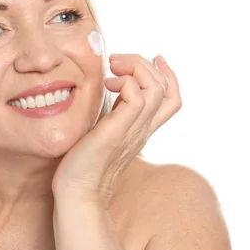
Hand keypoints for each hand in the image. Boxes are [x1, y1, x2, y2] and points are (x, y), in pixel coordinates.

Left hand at [52, 54, 181, 204]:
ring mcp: (133, 130)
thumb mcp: (103, 129)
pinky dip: (125, 82)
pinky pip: (136, 98)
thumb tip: (109, 88)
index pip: (171, 98)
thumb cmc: (83, 162)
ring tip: (113, 68)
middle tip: (118, 59)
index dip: (168, 74)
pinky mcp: (117, 132)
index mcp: (142, 128)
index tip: (155, 57)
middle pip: (165, 88)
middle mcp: (143, 128)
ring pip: (155, 89)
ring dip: (135, 68)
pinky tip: (107, 84)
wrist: (77, 192)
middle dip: (145, 63)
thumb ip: (113, 112)